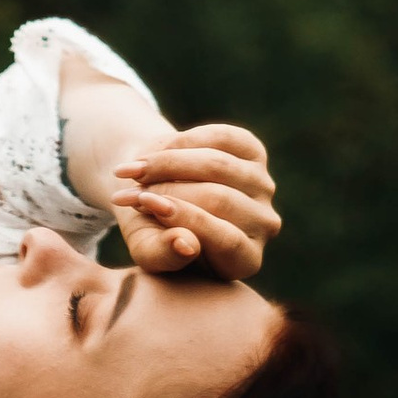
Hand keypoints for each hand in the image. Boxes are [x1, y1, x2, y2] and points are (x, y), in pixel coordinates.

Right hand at [104, 120, 280, 279]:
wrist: (154, 192)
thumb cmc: (152, 231)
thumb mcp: (147, 249)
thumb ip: (164, 255)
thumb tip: (185, 245)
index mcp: (245, 260)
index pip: (226, 239)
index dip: (184, 218)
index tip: (143, 204)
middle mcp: (264, 224)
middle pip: (220, 199)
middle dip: (169, 190)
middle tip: (133, 191)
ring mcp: (263, 186)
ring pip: (218, 165)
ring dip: (169, 163)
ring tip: (136, 170)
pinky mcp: (255, 151)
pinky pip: (220, 138)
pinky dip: (182, 141)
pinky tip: (158, 151)